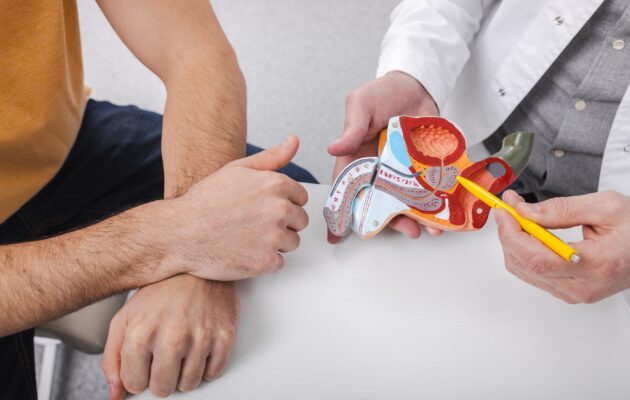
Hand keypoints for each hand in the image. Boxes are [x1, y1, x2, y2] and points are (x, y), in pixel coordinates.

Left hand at [102, 275, 238, 398]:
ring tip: (182, 350)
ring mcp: (201, 337)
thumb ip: (113, 358)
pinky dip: (206, 366)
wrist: (197, 266)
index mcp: (142, 333)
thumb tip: (116, 393)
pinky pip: (213, 373)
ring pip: (189, 384)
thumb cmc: (162, 291)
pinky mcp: (224, 336)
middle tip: (163, 357)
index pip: (134, 384)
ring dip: (184, 373)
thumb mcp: (126, 318)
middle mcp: (172, 336)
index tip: (144, 362)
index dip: (138, 375)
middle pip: (162, 389)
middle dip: (161, 377)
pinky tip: (199, 347)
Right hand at [162, 136, 308, 280]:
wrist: (180, 233)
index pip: (301, 198)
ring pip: (292, 243)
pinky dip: (264, 262)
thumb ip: (271, 158)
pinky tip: (244, 253)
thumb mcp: (236, 169)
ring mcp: (274, 237)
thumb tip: (294, 141)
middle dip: (282, 224)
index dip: (283, 204)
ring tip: (247, 238)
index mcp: (276, 185)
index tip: (264, 209)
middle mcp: (279, 209)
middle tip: (254, 225)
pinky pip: (279, 264)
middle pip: (299, 221)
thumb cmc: (205, 201)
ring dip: (275, 244)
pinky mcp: (266, 261)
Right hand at [327, 71, 439, 242]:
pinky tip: (443, 215)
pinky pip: (428, 190)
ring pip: (405, 202)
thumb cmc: (382, 93)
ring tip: (426, 230)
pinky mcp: (423, 169)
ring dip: (414, 218)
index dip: (340, 211)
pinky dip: (436, 204)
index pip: (346, 188)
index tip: (337, 236)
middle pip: (379, 203)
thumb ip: (351, 128)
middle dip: (388, 222)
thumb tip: (333, 149)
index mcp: (357, 158)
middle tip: (404, 232)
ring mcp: (403, 172)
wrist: (417, 85)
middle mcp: (379, 170)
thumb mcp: (361, 104)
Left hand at [495, 190, 629, 303]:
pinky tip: (528, 233)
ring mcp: (575, 294)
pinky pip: (533, 274)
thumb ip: (561, 209)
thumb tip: (524, 211)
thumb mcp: (606, 207)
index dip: (513, 234)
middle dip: (508, 233)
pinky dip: (523, 252)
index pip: (538, 258)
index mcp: (597, 264)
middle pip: (526, 265)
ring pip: (524, 271)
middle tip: (507, 208)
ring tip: (518, 217)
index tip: (505, 210)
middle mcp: (583, 286)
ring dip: (513, 242)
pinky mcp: (569, 293)